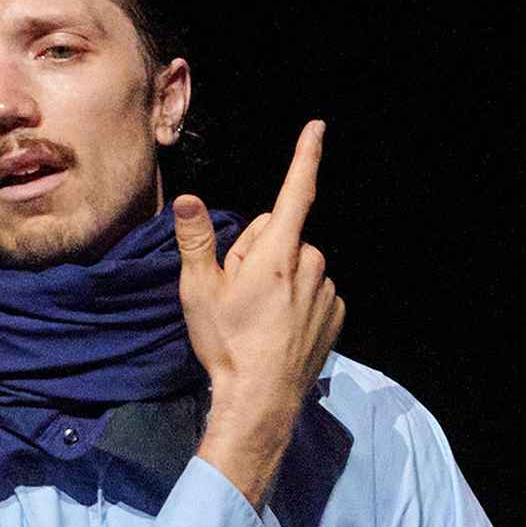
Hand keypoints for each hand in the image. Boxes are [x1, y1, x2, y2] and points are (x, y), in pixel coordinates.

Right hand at [175, 121, 344, 509]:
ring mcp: (328, 289)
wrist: (261, 399)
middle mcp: (311, 262)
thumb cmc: (226, 342)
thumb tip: (188, 198)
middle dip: (260, 252)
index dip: (305, 156)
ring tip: (257, 315)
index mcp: (278, 252)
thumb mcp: (199, 291)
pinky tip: (278, 328)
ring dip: (279, 278)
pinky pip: (313, 290)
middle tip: (238, 291)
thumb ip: (197, 240)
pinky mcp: (337, 312)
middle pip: (282, 236)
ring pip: (297, 265)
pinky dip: (296, 300)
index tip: (317, 127)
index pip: (295, 191)